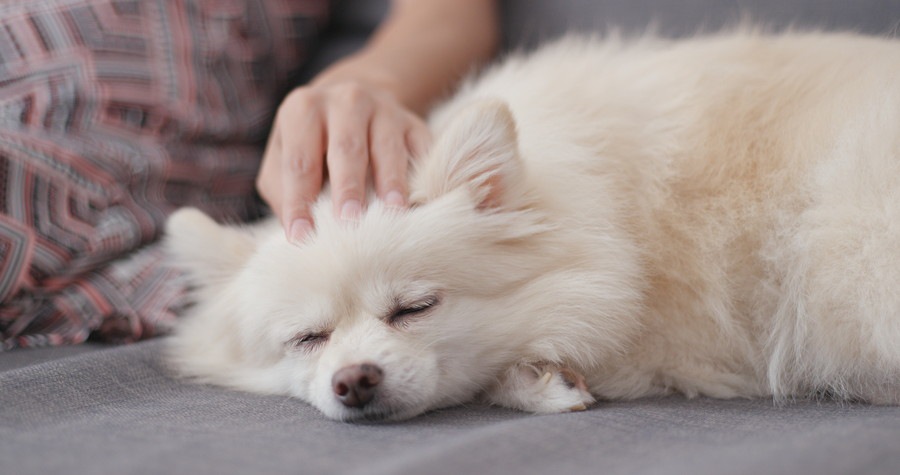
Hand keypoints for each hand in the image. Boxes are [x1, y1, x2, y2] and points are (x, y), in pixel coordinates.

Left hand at [257, 79, 430, 242]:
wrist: (352, 101)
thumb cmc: (312, 143)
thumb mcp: (283, 155)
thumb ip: (283, 189)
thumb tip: (297, 232)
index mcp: (303, 110)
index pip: (300, 162)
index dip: (299, 200)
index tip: (301, 236)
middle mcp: (344, 101)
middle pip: (346, 148)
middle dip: (347, 186)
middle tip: (348, 221)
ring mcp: (383, 109)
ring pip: (387, 147)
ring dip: (390, 181)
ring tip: (393, 211)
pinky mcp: (413, 123)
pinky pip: (421, 148)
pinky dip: (422, 174)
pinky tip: (422, 200)